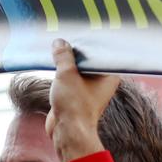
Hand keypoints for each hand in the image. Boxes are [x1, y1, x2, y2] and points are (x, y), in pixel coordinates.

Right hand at [45, 39, 118, 161]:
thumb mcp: (67, 75)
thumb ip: (63, 56)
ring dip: (67, 62)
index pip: (101, 52)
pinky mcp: (76, 95)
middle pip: (88, 59)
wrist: (67, 132)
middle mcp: (101, 82)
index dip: (90, 41)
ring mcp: (88, 89)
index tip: (80, 29)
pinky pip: (70, 78)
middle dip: (76, 50)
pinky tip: (53, 62)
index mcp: (108, 76)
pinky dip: (62, 72)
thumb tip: (59, 43)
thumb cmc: (75, 106)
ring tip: (57, 47)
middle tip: (65, 35)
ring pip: (77, 69)